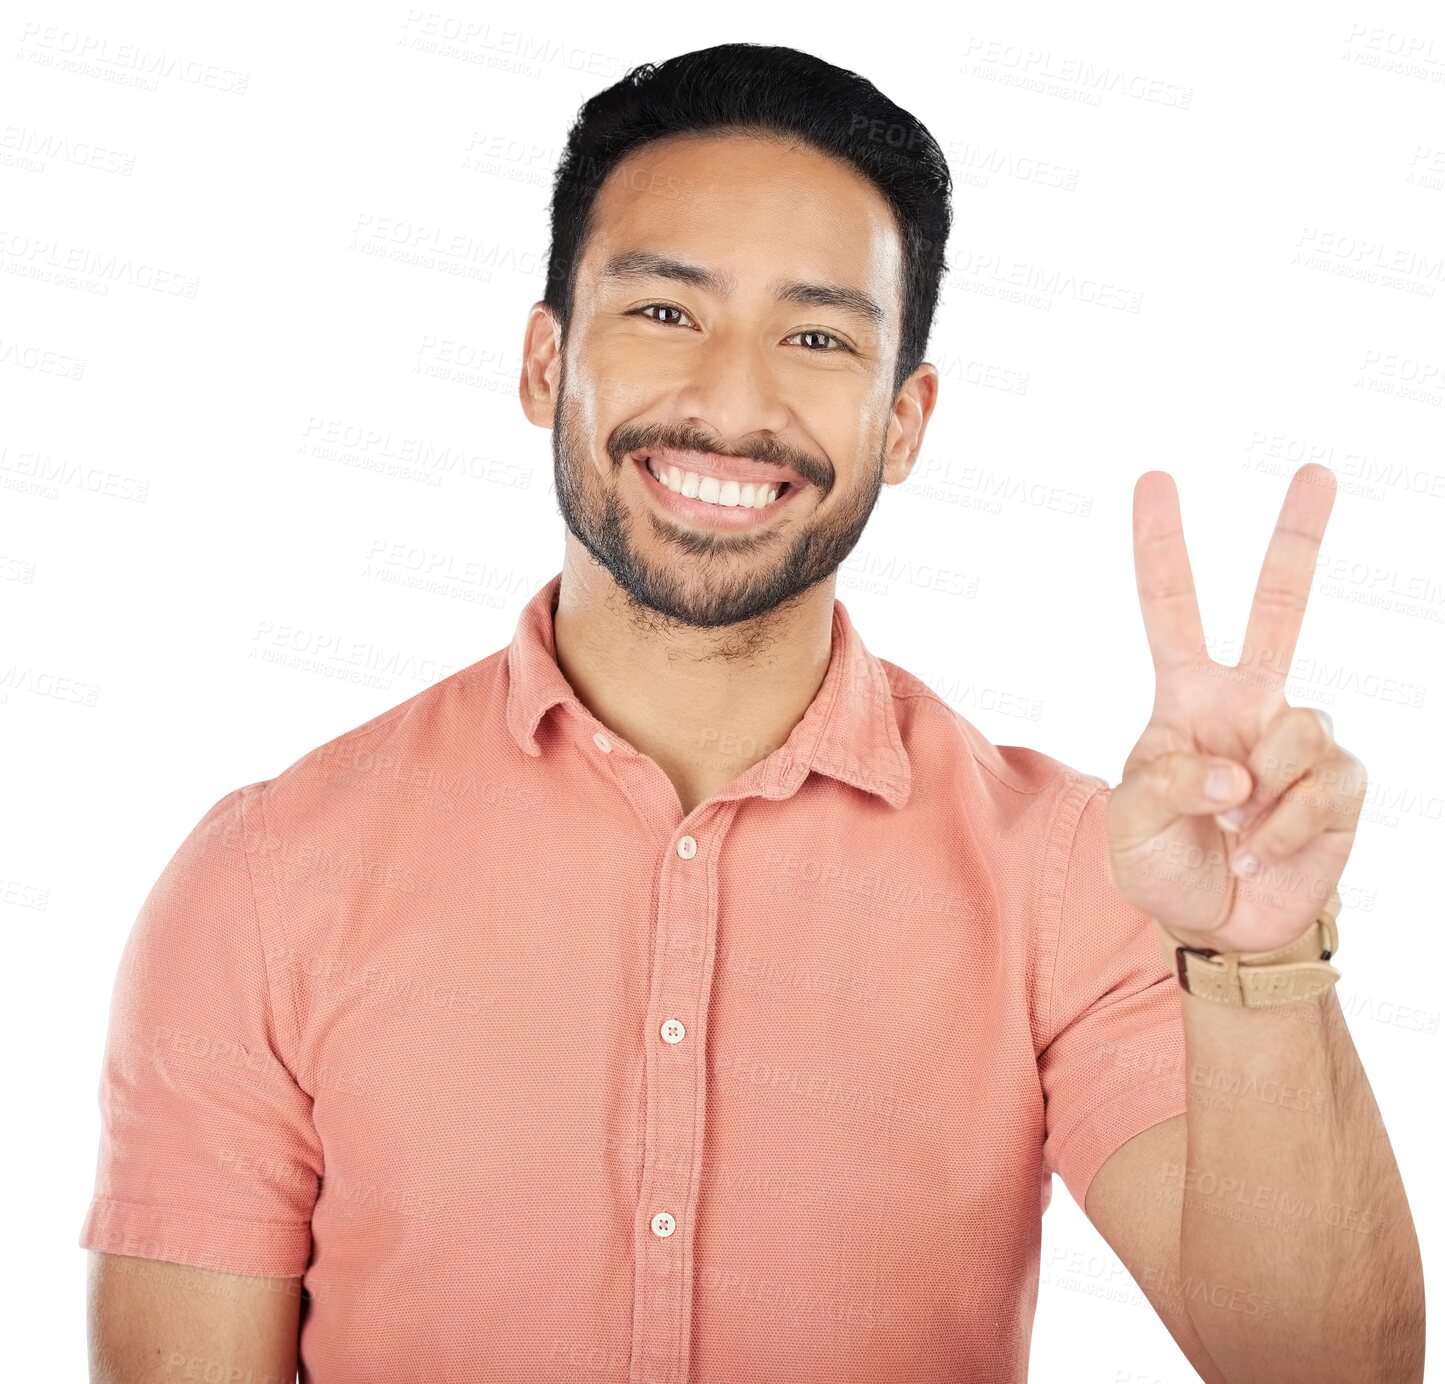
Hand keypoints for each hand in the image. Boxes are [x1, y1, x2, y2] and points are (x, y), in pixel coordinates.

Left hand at [1107, 462, 1366, 953]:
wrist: (1221, 926)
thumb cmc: (1164, 864)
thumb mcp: (1133, 825)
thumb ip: (1168, 785)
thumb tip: (1237, 769)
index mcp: (1186, 697)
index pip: (1170, 609)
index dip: (1162, 548)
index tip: (1153, 480)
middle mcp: (1247, 702)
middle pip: (1279, 607)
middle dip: (1297, 539)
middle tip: (1316, 470)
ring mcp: (1297, 738)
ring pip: (1298, 729)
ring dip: (1260, 797)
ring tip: (1233, 834)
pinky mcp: (1339, 782)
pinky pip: (1323, 786)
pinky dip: (1287, 828)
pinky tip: (1261, 853)